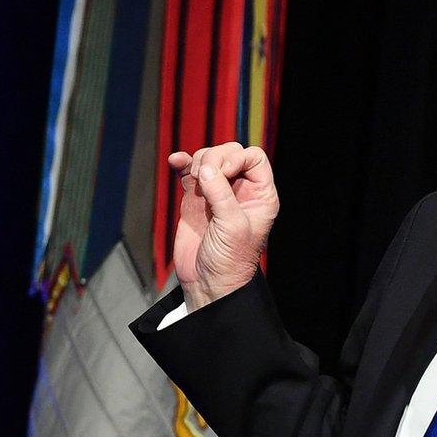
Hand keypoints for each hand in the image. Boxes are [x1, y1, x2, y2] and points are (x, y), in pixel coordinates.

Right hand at [168, 142, 279, 311]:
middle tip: (204, 178)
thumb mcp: (232, 226)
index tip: (224, 171)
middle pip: (230, 154)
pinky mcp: (196, 199)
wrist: (208, 283)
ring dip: (198, 161)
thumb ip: (221, 194)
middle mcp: (241, 190)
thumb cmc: (231, 260)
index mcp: (261, 195)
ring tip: (194, 180)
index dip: (237, 157)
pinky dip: (183, 163)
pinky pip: (189, 172)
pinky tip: (176, 162)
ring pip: (209, 159)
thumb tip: (206, 167)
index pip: (254, 158)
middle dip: (215, 158)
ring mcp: (217, 192)